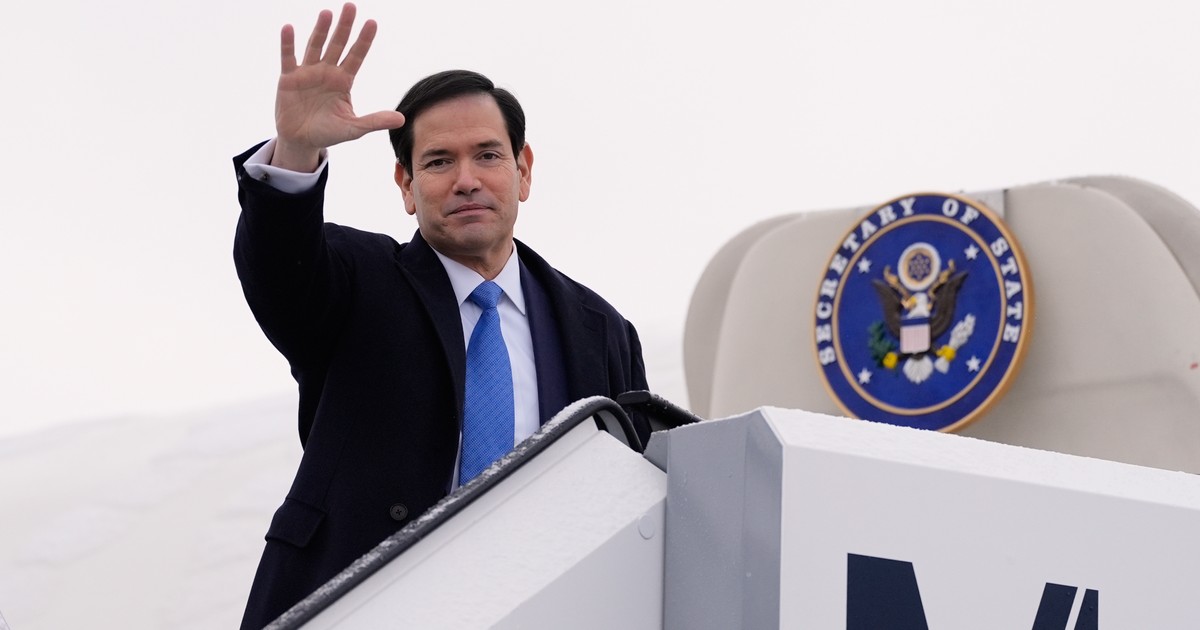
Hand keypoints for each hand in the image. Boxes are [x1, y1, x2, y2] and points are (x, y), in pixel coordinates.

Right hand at [271, 3, 405, 171]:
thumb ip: (375, 121)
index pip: (356, 56)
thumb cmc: (329, 132)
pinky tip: (288, 29)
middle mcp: (327, 71)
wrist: (301, 140)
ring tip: (327, 13)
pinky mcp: (288, 78)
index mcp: (344, 80)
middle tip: (351, 7)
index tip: (372, 23)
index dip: (364, 40)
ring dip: (321, 30)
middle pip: (338, 45)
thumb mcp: (354, 128)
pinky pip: (288, 58)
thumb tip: (402, 119)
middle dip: (344, 27)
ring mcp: (307, 72)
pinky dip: (288, 44)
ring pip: (315, 46)